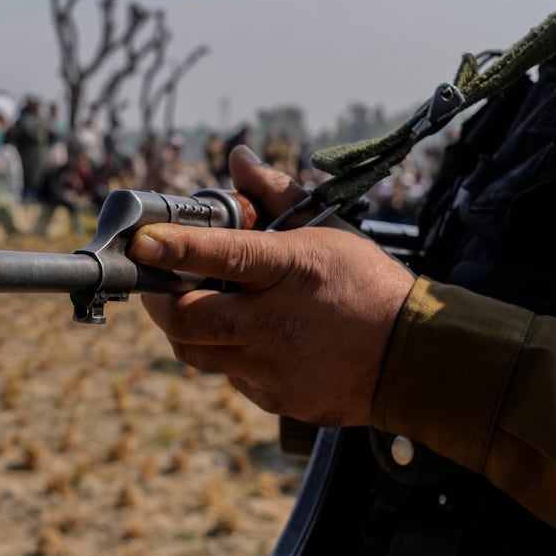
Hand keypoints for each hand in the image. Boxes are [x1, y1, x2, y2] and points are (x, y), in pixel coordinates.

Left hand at [134, 146, 416, 426]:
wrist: (413, 359)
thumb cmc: (367, 284)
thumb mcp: (329, 229)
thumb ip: (276, 194)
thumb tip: (238, 158)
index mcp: (290, 269)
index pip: (222, 256)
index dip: (177, 248)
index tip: (143, 241)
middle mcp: (275, 322)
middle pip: (188, 319)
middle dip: (158, 300)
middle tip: (156, 282)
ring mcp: (272, 366)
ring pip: (196, 353)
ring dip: (185, 328)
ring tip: (196, 307)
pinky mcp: (274, 397)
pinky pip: (228, 376)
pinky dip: (224, 356)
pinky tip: (245, 339)